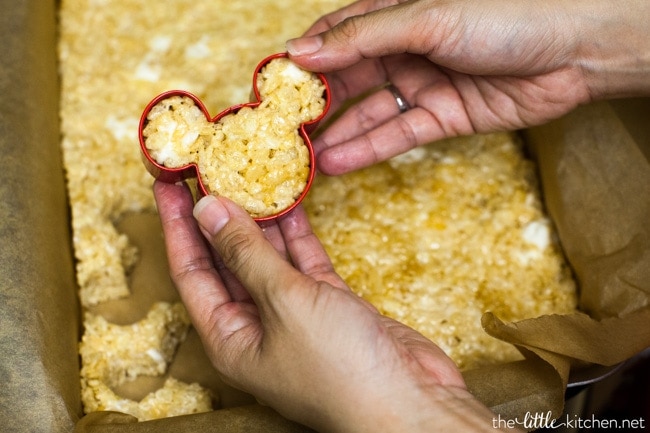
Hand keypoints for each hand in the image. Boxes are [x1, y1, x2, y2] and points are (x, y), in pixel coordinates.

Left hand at [153, 181, 503, 431]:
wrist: (410, 404)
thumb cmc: (340, 368)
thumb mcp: (284, 303)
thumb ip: (247, 254)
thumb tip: (208, 210)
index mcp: (229, 337)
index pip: (191, 271)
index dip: (177, 225)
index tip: (167, 182)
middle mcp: (256, 326)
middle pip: (225, 261)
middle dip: (216, 216)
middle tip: (207, 169)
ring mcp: (295, 315)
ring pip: (267, 257)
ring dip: (258, 219)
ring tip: (245, 175)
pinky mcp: (329, 305)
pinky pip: (303, 262)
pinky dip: (296, 233)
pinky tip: (289, 201)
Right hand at [286, 0, 649, 174]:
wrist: (575, 49)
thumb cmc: (505, 13)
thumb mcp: (427, 18)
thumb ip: (363, 39)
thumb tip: (302, 51)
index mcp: (395, 14)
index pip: (336, 37)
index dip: (303, 61)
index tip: (269, 88)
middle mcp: (404, 49)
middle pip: (347, 80)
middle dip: (315, 107)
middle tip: (281, 134)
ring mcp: (422, 84)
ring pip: (368, 112)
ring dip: (337, 136)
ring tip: (303, 160)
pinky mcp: (442, 117)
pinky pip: (397, 134)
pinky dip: (368, 149)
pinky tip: (337, 163)